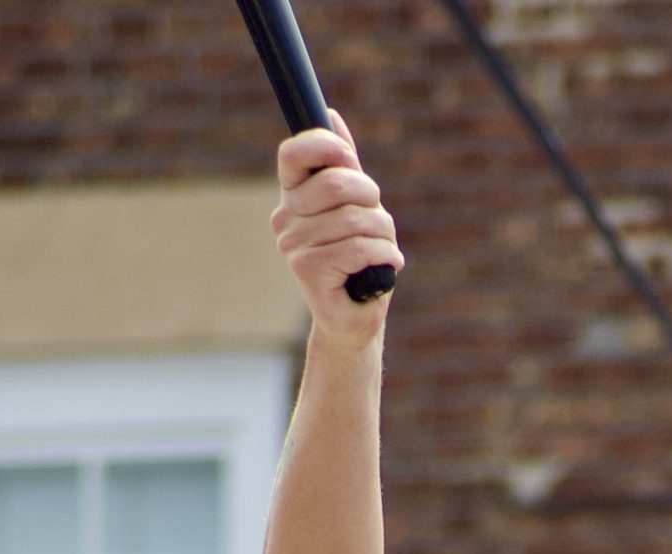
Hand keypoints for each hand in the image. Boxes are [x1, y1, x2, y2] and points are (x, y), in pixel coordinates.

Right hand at [272, 111, 402, 341]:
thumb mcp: (354, 206)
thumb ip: (342, 165)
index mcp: (291, 197)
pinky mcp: (308, 272)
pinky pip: (359, 248)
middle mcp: (285, 220)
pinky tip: (386, 266)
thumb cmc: (357, 261)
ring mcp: (293, 247)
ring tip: (385, 249)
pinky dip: (385, 255)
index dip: (324, 146)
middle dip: (371, 196)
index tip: (348, 158)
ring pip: (355, 219)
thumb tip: (331, 116)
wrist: (354, 318)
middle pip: (336, 183)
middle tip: (380, 219)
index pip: (292, 154)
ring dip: (384, 233)